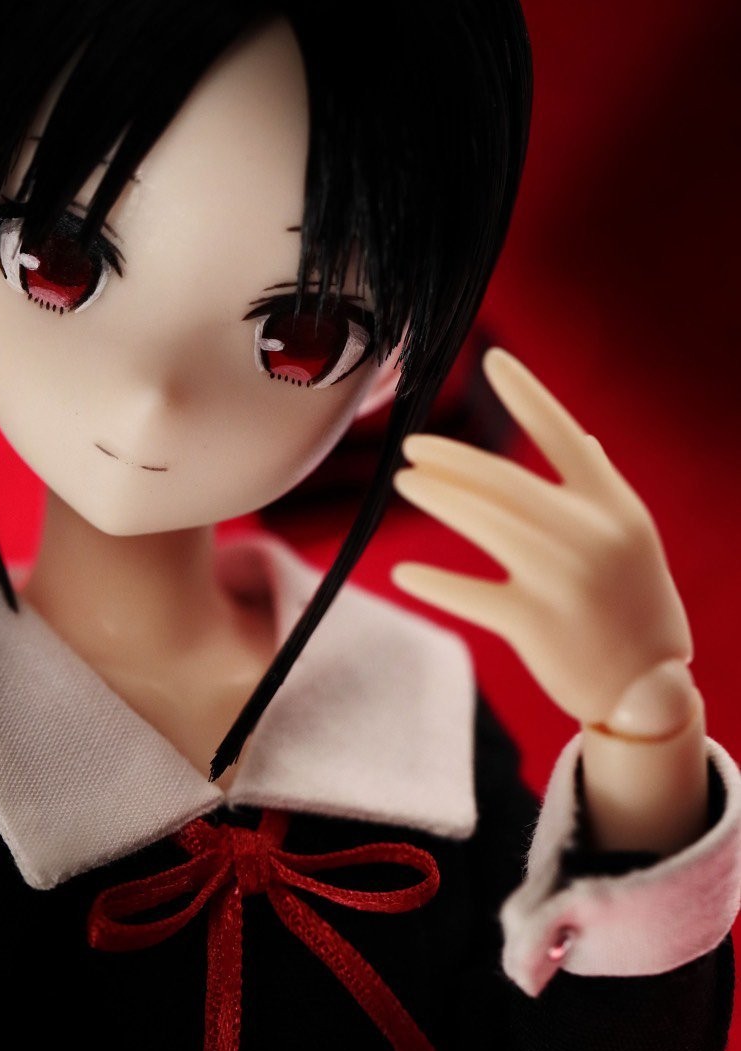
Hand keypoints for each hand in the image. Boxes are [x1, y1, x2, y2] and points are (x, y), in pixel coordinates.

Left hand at [391, 348, 691, 728]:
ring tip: (404, 484)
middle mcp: (590, 534)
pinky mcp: (537, 623)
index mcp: (615, 505)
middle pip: (505, 480)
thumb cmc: (633, 605)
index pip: (564, 435)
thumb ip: (601, 489)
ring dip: (437, 497)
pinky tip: (402, 572)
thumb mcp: (632, 539)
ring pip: (483, 523)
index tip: (491, 359)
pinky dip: (433, 581)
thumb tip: (582, 438)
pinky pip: (471, 593)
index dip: (527, 395)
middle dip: (451, 458)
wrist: (649, 692)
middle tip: (411, 447)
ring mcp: (563, 578)